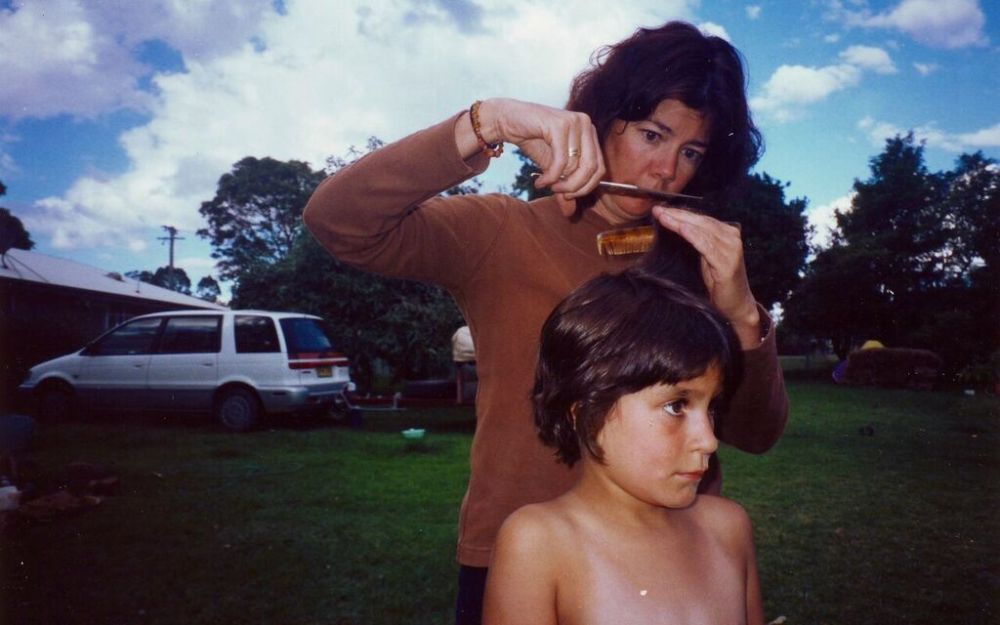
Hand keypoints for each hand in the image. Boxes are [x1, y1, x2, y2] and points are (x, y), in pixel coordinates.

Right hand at [475, 99, 605, 214]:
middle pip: (591, 169)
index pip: (599, 168)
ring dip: (558, 182)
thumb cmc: (532, 140)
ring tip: (543, 183)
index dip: (585, 187)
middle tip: (556, 192)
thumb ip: (563, 187)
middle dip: (574, 187)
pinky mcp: (559, 125)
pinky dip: (550, 176)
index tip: (566, 195)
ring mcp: (574, 122)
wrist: (507, 120)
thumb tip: (570, 213)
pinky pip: (561, 161)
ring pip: (576, 166)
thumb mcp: (551, 167)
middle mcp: (586, 125)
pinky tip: (539, 180)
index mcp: (589, 133)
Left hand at [652, 205, 761, 347]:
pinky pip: (706, 245)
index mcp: (727, 233)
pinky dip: (692, 235)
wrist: (736, 305)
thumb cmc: (718, 282)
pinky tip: (680, 228)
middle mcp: (731, 237)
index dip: (680, 213)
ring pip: (701, 230)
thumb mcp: (706, 257)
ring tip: (663, 216)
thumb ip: (697, 241)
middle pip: (700, 221)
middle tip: (657, 210)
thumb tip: (676, 226)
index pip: (700, 219)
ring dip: (680, 222)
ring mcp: (731, 249)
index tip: (660, 209)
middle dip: (677, 215)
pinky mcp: (727, 263)